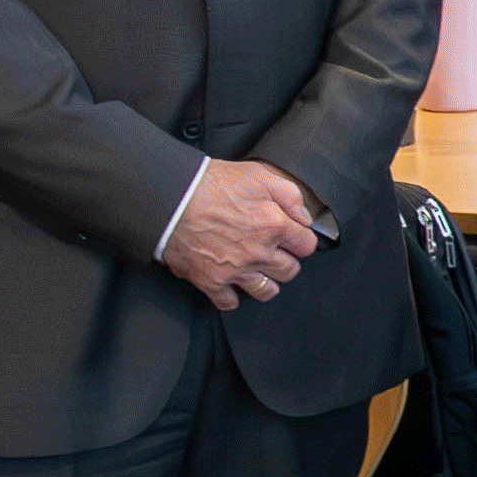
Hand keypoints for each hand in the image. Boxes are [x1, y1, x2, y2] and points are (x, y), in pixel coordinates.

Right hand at [163, 159, 322, 312]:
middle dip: (285, 261)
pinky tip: (230, 284)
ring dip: (265, 282)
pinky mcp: (211, 281)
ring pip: (266, 291)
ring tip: (257, 271)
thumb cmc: (210, 184)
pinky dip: (231, 296)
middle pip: (290, 270)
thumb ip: (289, 195)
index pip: (306, 245)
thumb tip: (304, 216)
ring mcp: (235, 270)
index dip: (300, 240)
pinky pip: (229, 302)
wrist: (170, 197)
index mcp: (274, 225)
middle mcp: (259, 252)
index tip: (293, 238)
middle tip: (274, 253)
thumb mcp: (258, 174)